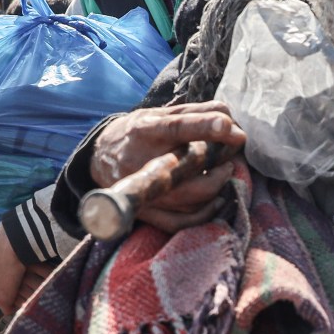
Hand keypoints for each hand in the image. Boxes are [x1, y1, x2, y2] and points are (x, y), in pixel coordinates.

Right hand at [90, 102, 245, 231]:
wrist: (100, 158)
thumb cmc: (138, 132)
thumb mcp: (159, 113)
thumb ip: (195, 113)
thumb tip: (229, 118)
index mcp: (144, 131)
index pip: (175, 128)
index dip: (202, 126)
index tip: (228, 126)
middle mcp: (141, 162)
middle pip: (188, 167)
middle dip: (221, 158)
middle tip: (233, 146)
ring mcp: (144, 190)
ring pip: (192, 197)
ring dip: (219, 183)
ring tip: (225, 168)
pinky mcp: (147, 212)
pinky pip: (183, 221)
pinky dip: (207, 212)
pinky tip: (218, 198)